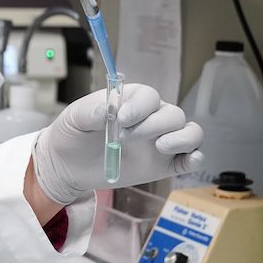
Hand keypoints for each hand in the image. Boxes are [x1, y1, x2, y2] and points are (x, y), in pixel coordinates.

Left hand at [32, 84, 203, 206]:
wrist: (67, 165)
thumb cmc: (73, 134)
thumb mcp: (74, 118)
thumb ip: (91, 112)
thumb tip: (108, 109)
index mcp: (132, 101)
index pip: (149, 97)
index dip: (141, 106)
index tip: (122, 118)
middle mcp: (151, 118)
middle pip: (173, 114)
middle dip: (154, 125)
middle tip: (126, 137)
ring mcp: (160, 142)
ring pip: (189, 133)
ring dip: (181, 138)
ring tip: (160, 147)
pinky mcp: (163, 165)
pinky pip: (189, 159)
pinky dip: (195, 158)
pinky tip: (190, 160)